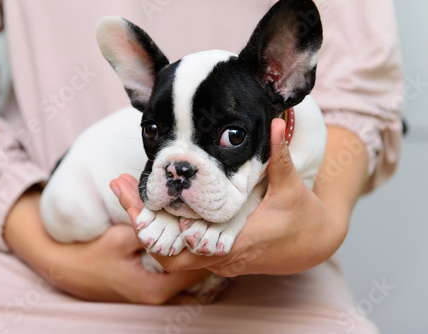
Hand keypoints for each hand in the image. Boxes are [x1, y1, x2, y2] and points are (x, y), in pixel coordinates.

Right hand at [3, 188, 208, 303]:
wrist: (67, 270)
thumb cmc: (93, 255)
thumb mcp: (121, 238)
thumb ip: (147, 227)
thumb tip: (168, 209)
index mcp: (157, 289)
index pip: (195, 267)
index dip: (201, 242)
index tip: (207, 222)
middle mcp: (160, 297)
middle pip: (193, 270)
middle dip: (197, 245)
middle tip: (205, 221)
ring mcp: (156, 296)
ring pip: (185, 272)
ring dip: (189, 251)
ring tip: (196, 227)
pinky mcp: (150, 289)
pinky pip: (175, 274)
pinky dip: (179, 257)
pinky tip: (180, 238)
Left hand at [111, 119, 368, 276]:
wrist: (311, 243)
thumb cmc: (301, 217)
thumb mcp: (290, 188)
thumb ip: (279, 157)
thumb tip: (274, 122)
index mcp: (238, 242)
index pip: (185, 243)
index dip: (156, 225)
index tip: (133, 194)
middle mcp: (222, 256)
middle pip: (166, 253)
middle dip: (141, 223)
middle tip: (121, 186)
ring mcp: (217, 259)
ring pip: (170, 253)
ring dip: (149, 225)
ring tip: (129, 191)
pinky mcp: (215, 254)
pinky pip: (180, 250)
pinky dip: (164, 229)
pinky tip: (152, 205)